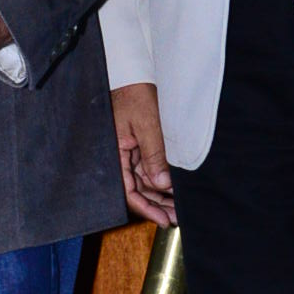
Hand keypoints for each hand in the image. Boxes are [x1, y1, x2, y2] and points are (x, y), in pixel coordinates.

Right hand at [112, 81, 175, 226]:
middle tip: (177, 217)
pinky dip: (160, 180)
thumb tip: (162, 184)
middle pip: (137, 190)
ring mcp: (128, 152)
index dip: (145, 208)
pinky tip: (174, 189)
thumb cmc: (134, 94)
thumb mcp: (146, 124)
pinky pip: (147, 169)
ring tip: (179, 208)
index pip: (128, 189)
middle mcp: (120, 156)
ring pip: (144, 182)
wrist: (133, 73)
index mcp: (115, 153)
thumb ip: (153, 155)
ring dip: (160, 195)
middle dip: (157, 205)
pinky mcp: (137, 146)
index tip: (164, 220)